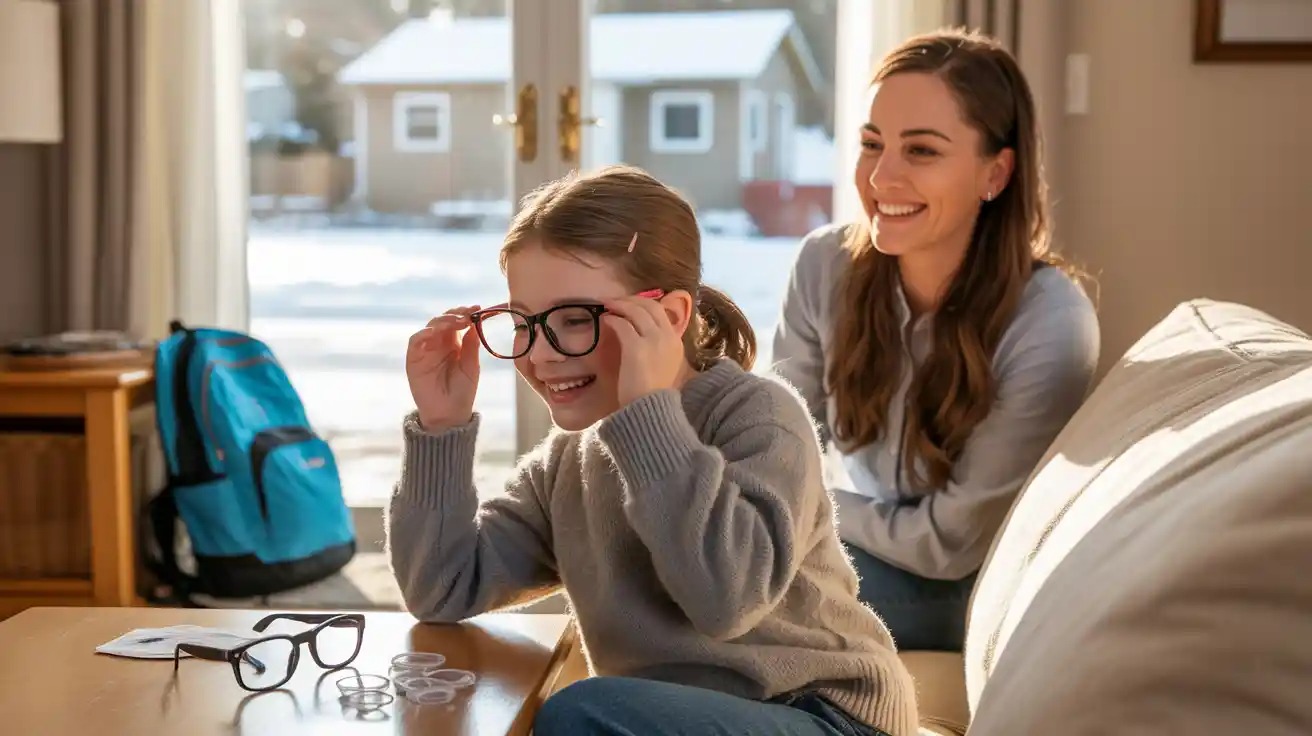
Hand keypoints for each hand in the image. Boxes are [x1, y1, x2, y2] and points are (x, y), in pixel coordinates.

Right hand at [406, 305, 481, 430]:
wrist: (449, 414)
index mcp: (454, 343)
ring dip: (443, 321)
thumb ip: (472, 346)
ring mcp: (426, 350)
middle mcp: (439, 343)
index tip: (477, 308)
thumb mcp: (471, 366)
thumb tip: (476, 323)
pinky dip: (423, 334)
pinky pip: (415, 341)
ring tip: (457, 321)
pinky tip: (434, 332)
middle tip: (467, 313)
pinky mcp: (414, 359)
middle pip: (444, 320)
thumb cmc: (462, 392)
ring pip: (430, 326)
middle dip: (455, 314)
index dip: (466, 313)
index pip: (457, 322)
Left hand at [601, 295, 684, 405]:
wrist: (649, 410)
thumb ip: (656, 351)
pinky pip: (623, 324)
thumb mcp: (661, 368)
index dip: (644, 304)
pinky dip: (612, 319)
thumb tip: (640, 339)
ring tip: (606, 305)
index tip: (630, 304)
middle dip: (632, 300)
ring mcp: (654, 341)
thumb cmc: (651, 395)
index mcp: (675, 343)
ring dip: (620, 305)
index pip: (662, 312)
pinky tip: (604, 321)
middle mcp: (668, 338)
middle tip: (615, 301)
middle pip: (651, 306)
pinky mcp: (636, 347)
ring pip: (637, 311)